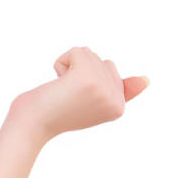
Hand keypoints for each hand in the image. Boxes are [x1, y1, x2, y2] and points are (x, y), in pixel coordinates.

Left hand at [11, 46, 148, 143]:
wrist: (30, 126)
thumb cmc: (53, 115)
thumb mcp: (91, 104)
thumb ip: (119, 92)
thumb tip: (148, 79)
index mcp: (119, 108)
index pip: (110, 72)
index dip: (85, 80)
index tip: (74, 102)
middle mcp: (115, 100)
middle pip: (103, 61)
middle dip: (79, 71)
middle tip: (65, 96)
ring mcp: (103, 89)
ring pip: (90, 54)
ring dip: (69, 66)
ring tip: (60, 90)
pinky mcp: (87, 77)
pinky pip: (78, 50)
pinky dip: (62, 61)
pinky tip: (57, 82)